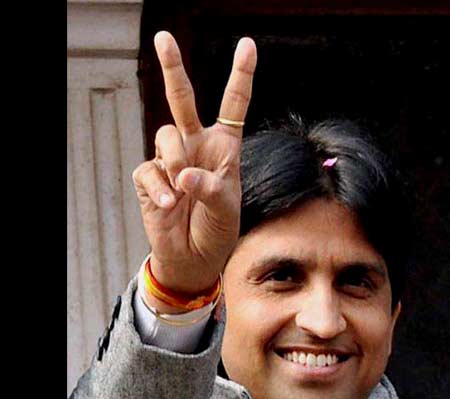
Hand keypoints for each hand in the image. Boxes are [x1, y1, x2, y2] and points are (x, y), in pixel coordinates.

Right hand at [132, 31, 256, 295]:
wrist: (194, 257)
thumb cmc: (218, 228)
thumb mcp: (226, 207)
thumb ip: (209, 186)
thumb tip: (182, 173)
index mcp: (224, 147)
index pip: (233, 105)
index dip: (240, 75)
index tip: (247, 45)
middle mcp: (196, 145)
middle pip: (182, 100)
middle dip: (173, 68)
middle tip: (163, 37)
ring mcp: (171, 160)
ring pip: (165, 135)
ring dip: (175, 161)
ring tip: (184, 191)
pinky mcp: (150, 178)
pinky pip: (149, 170)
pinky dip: (161, 188)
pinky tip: (170, 206)